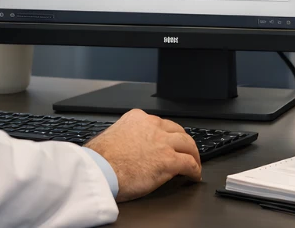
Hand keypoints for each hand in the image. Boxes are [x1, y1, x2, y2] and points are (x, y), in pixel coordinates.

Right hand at [84, 109, 201, 201]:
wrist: (99, 170)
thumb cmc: (99, 159)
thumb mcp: (111, 136)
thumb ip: (124, 136)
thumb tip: (125, 146)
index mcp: (137, 118)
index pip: (160, 123)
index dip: (167, 134)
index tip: (169, 141)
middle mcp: (153, 126)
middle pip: (178, 131)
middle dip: (184, 142)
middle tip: (187, 151)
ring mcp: (163, 142)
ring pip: (188, 145)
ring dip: (194, 155)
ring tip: (195, 163)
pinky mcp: (169, 160)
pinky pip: (190, 164)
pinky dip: (195, 170)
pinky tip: (194, 176)